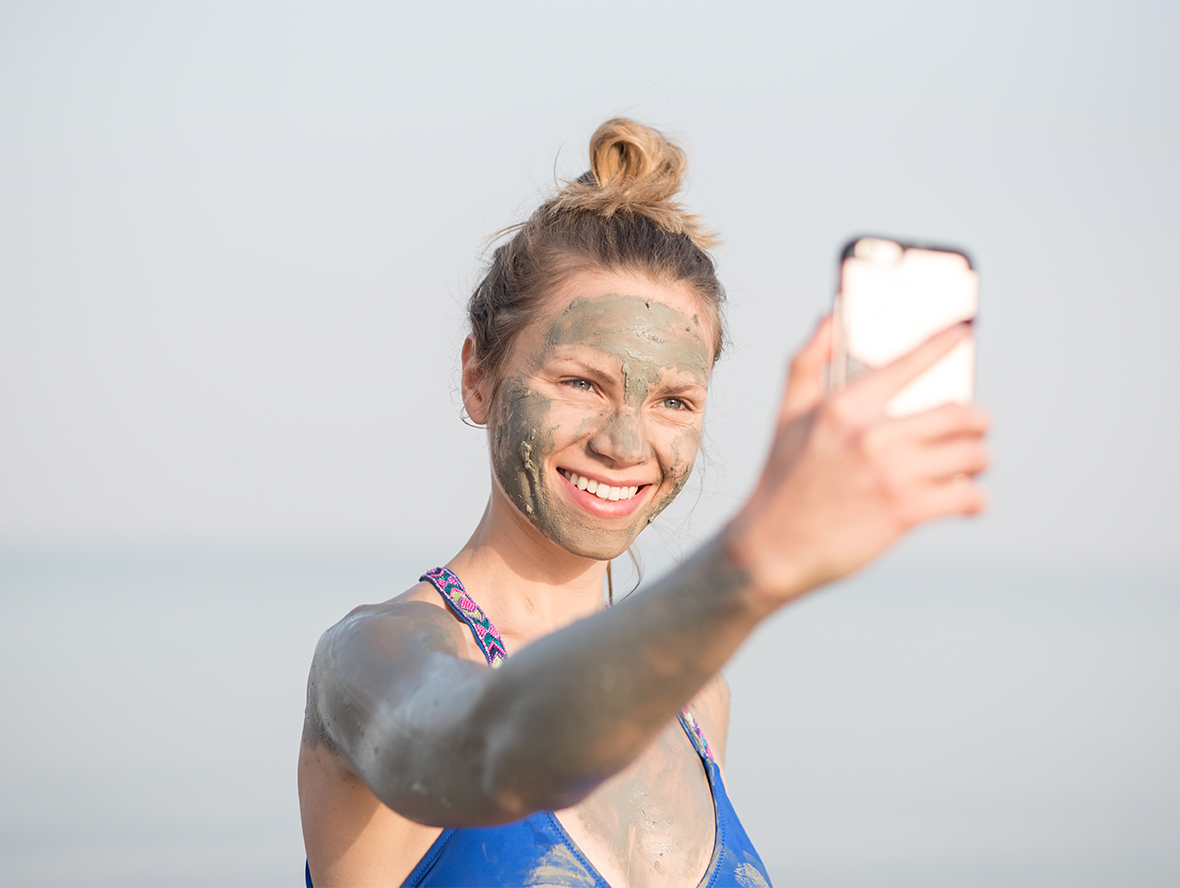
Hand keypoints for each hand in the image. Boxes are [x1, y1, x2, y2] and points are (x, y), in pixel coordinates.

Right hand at [725, 317, 989, 608]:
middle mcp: (871, 434)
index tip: (966, 330)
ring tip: (969, 468)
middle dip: (977, 423)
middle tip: (974, 431)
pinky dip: (975, 501)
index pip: (908, 362)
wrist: (771, 549)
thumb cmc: (782, 481)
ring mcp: (890, 473)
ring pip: (972, 455)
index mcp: (844, 406)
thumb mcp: (787, 417)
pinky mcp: (904, 512)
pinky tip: (966, 502)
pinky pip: (968, 497)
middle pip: (961, 413)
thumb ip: (808, 363)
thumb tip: (828, 318)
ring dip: (978, 461)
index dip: (945, 342)